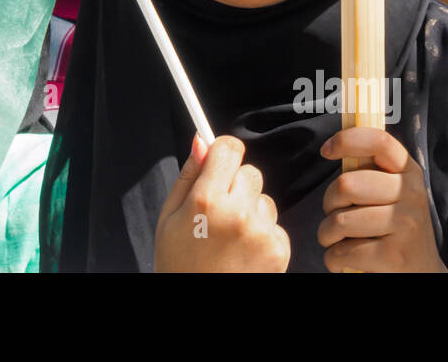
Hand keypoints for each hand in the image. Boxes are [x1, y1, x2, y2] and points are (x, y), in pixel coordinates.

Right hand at [154, 135, 289, 272]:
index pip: (229, 148)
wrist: (199, 308)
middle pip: (250, 171)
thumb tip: (201, 140)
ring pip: (264, 198)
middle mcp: (237, 212)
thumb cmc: (179, 263)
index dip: (222, 154)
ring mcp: (261, 232)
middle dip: (235, 184)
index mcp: (206, 200)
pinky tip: (244, 251)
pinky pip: (275, 223)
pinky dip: (263, 233)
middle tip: (218, 211)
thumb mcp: (169, 217)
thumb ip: (188, 176)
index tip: (218, 164)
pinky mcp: (279, 249)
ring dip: (251, 210)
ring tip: (230, 236)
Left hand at [317, 127, 447, 272]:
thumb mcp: (392, 193)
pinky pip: (343, 252)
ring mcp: (406, 225)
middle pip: (346, 185)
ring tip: (338, 240)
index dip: (347, 140)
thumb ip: (369, 171)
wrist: (423, 271)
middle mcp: (412, 195)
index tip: (326, 151)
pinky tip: (344, 261)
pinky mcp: (395, 256)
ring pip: (340, 221)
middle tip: (335, 215)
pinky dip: (333, 259)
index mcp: (409, 172)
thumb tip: (333, 146)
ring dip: (327, 234)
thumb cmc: (394, 227)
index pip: (379, 141)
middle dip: (329, 203)